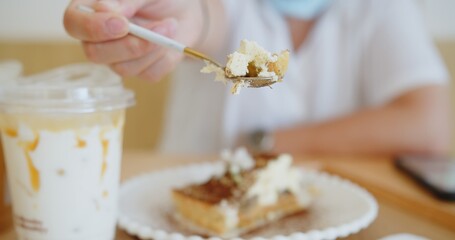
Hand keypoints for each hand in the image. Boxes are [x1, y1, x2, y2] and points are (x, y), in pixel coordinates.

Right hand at [64, 0, 203, 81]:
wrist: (184, 10)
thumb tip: (109, 11)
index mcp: (89, 11)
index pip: (73, 24)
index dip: (93, 28)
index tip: (123, 24)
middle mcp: (98, 39)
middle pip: (95, 54)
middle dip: (129, 45)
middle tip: (158, 28)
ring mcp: (118, 58)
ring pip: (123, 68)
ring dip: (152, 48)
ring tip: (170, 25)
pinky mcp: (140, 71)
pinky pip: (148, 74)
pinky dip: (165, 58)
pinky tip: (170, 41)